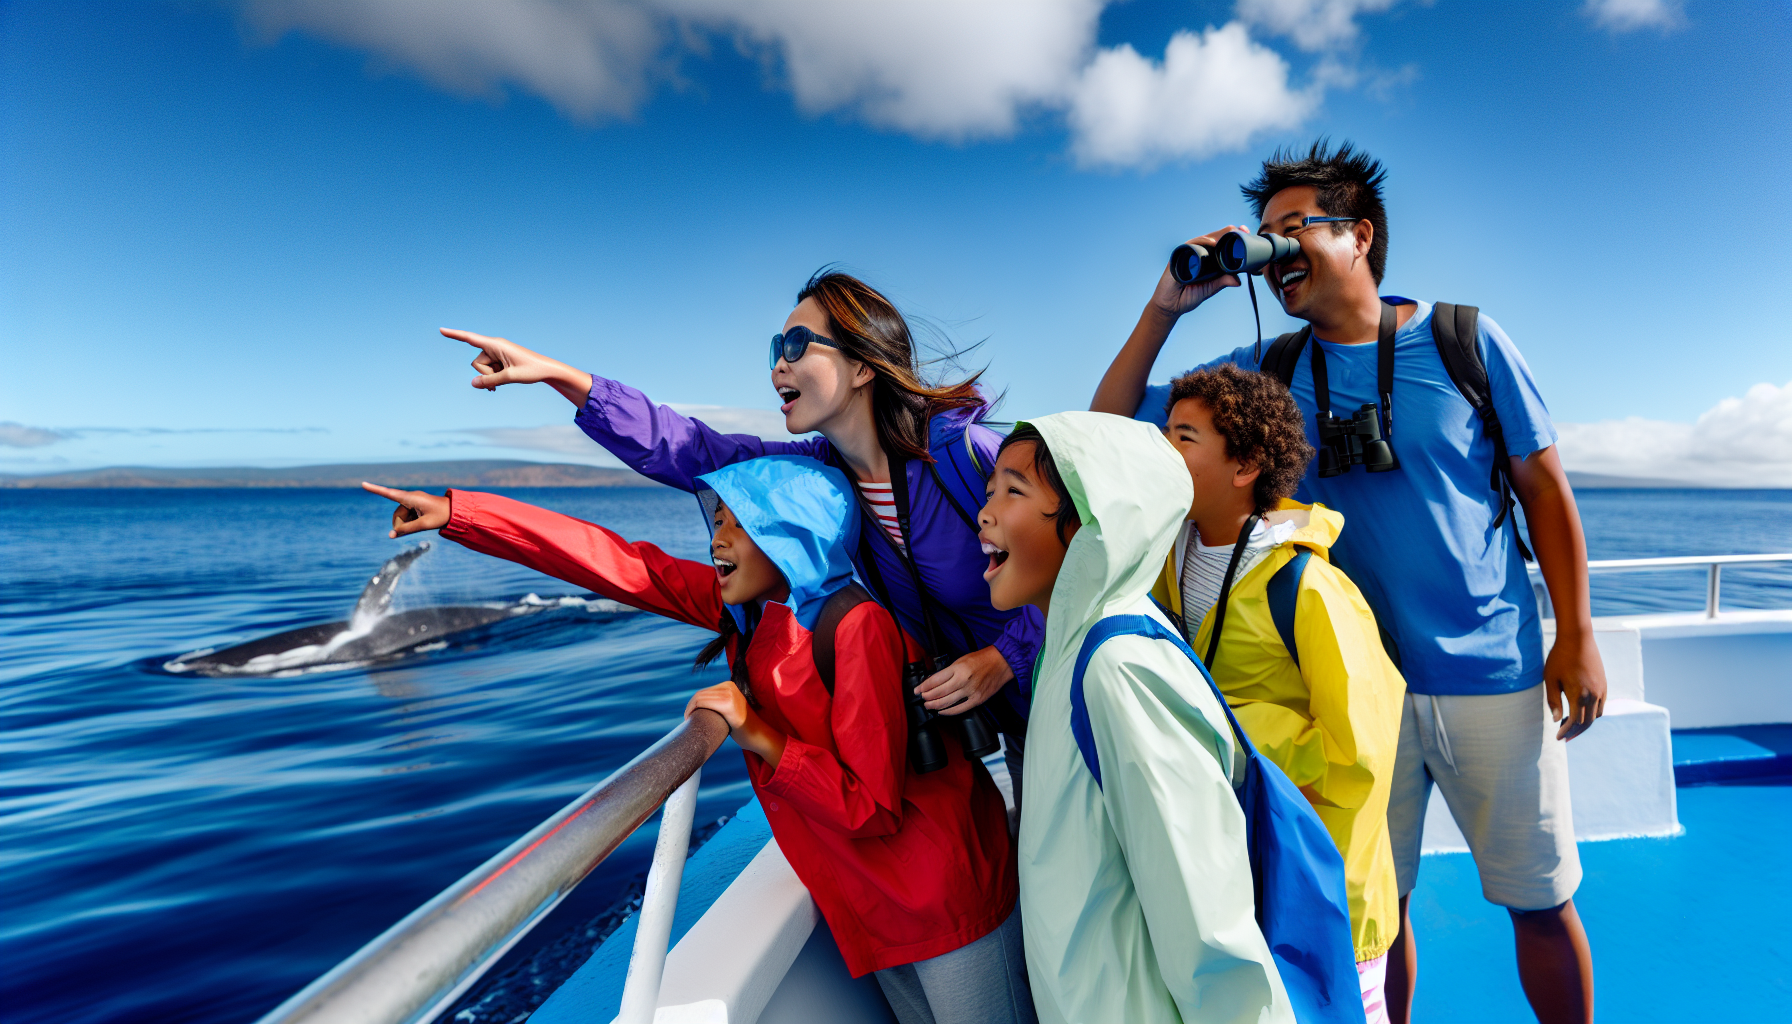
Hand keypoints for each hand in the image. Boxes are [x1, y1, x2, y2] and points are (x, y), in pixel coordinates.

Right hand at [362, 482, 450, 537]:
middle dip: (401, 524)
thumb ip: (407, 530)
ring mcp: (413, 501)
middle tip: (415, 528)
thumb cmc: (441, 516)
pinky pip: (407, 516)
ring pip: (401, 516)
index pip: (389, 493)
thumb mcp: (424, 525)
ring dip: (407, 524)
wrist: (455, 511)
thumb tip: (391, 535)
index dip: (376, 489)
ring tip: (422, 524)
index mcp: (411, 498)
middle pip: (397, 514)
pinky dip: (411, 522)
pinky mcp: (415, 505)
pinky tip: (421, 522)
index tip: (363, 484)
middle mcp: (410, 497)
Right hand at [440, 328, 592, 405]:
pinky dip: (492, 378)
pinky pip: (488, 371)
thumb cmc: (532, 370)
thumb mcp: (510, 377)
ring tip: (505, 381)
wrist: (547, 370)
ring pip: (482, 369)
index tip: (441, 330)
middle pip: (476, 363)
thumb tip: (473, 384)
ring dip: (491, 377)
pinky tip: (499, 385)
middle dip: (486, 374)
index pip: (470, 338)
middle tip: (503, 378)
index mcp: (496, 344)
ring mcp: (497, 354)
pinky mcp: (500, 360)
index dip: (455, 335)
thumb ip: (490, 381)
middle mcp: (494, 346)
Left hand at [688, 681, 786, 765]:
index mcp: (729, 685)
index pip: (704, 691)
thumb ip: (719, 703)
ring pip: (699, 698)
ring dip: (689, 709)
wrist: (758, 735)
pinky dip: (693, 710)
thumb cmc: (742, 727)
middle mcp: (729, 686)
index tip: (690, 715)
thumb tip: (699, 707)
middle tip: (687, 720)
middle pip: (700, 694)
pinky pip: (702, 703)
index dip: (693, 703)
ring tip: (689, 721)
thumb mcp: (731, 708)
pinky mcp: (728, 704)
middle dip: (690, 706)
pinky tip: (691, 719)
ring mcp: (729, 694)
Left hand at [916, 645, 1014, 714]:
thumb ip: (949, 671)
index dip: (923, 687)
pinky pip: (960, 709)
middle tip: (922, 698)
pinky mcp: (977, 700)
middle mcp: (963, 680)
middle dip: (927, 697)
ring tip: (929, 705)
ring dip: (935, 705)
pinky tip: (942, 711)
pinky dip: (948, 712)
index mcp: (958, 668)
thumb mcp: (961, 659)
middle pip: (939, 693)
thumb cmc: (981, 659)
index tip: (917, 690)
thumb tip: (934, 682)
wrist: (1002, 663)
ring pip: (947, 702)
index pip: (935, 680)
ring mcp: (970, 691)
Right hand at [1148, 224, 1250, 320]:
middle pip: (1214, 238)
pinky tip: (1212, 242)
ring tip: (1231, 234)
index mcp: (1207, 260)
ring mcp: (1188, 254)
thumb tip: (1239, 281)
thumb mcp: (1210, 289)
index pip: (1221, 245)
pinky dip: (1201, 242)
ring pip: (1204, 238)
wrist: (1170, 306)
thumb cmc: (1188, 297)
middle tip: (1243, 231)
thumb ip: (1222, 282)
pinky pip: (1190, 245)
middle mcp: (1198, 254)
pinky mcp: (1179, 256)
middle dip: (1229, 233)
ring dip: (1218, 235)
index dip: (1233, 239)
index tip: (1246, 234)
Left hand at [1544, 630, 1606, 740]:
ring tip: (1572, 727)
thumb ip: (1553, 701)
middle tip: (1565, 737)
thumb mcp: (1550, 679)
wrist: (1578, 639)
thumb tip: (1556, 720)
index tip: (1558, 738)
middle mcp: (1593, 695)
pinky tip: (1583, 713)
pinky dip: (1593, 713)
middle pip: (1587, 722)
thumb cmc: (1559, 658)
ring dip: (1585, 724)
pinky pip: (1601, 705)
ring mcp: (1601, 690)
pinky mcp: (1604, 685)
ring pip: (1596, 715)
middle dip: (1575, 732)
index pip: (1574, 721)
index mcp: (1579, 695)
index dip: (1566, 731)